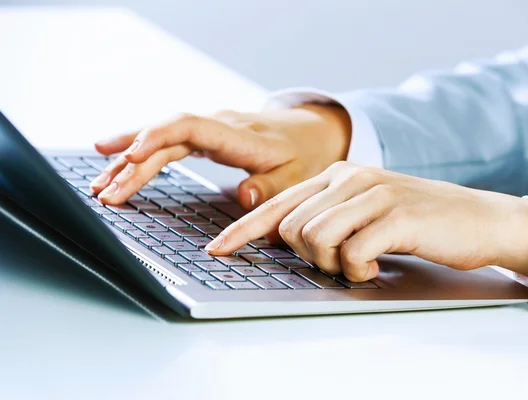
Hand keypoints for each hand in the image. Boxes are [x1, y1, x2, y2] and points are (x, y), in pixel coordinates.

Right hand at [90, 105, 351, 208]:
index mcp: (237, 134)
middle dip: (132, 162)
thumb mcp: (296, 175)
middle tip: (105, 192)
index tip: (133, 155)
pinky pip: (166, 143)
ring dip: (128, 159)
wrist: (309, 132)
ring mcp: (208, 129)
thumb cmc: (303, 155)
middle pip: (166, 136)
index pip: (190, 127)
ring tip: (98, 184)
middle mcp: (217, 126)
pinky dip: (141, 154)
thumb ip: (271, 187)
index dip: (159, 137)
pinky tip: (118, 164)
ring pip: (160, 138)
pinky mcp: (204, 137)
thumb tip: (244, 197)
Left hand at [206, 162, 527, 282]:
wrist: (479, 219)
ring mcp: (374, 194)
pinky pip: (352, 252)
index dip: (242, 230)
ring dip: (335, 264)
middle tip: (344, 260)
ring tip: (364, 262)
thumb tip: (283, 240)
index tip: (217, 250)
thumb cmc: (418, 222)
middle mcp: (350, 178)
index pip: (277, 204)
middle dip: (308, 256)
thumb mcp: (366, 212)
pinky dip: (360, 270)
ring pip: (315, 239)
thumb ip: (326, 218)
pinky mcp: (397, 216)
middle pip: (291, 227)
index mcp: (337, 175)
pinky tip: (379, 265)